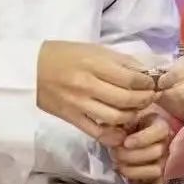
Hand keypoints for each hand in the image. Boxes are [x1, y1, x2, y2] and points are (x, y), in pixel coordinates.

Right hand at [37, 40, 156, 145]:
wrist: (30, 69)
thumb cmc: (64, 54)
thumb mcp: (93, 49)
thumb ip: (119, 61)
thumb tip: (145, 73)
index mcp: (93, 64)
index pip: (130, 78)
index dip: (147, 83)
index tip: (152, 83)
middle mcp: (87, 85)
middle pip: (126, 99)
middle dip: (144, 100)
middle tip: (150, 98)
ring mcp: (79, 104)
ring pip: (115, 117)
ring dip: (132, 116)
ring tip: (137, 110)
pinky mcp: (72, 119)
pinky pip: (98, 132)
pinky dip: (114, 134)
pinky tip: (122, 130)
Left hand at [109, 110, 173, 183]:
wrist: (129, 141)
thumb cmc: (126, 128)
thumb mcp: (121, 122)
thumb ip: (113, 129)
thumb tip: (112, 139)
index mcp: (160, 125)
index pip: (159, 130)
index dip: (142, 138)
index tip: (125, 143)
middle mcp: (168, 143)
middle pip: (157, 152)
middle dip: (132, 156)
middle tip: (115, 154)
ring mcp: (167, 162)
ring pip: (157, 170)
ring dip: (134, 172)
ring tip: (119, 167)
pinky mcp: (163, 178)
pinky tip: (130, 182)